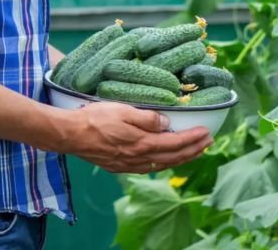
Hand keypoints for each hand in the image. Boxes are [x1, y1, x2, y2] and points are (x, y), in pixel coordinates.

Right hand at [59, 102, 212, 173]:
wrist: (69, 135)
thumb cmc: (94, 119)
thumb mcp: (123, 110)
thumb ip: (147, 118)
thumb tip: (166, 124)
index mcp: (141, 144)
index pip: (175, 143)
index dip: (193, 139)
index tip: (207, 133)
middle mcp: (138, 159)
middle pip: (173, 157)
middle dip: (193, 150)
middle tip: (208, 143)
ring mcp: (128, 165)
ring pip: (162, 165)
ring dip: (181, 158)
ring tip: (193, 151)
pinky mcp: (119, 166)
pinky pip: (148, 167)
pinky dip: (163, 163)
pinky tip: (164, 159)